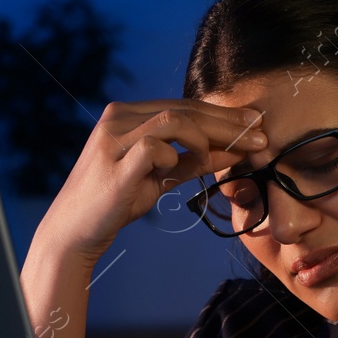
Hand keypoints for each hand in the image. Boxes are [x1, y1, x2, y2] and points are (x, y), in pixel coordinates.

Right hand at [34, 98, 267, 262]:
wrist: (76, 231)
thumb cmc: (117, 201)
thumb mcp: (160, 177)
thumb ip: (192, 161)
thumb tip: (234, 151)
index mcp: (129, 115)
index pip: (184, 106)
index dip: (223, 114)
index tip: (255, 125)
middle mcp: (119, 118)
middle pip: (184, 109)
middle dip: (228, 122)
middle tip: (261, 135)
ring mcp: (114, 138)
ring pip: (174, 121)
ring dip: (210, 136)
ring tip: (233, 154)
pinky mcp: (114, 164)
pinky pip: (156, 147)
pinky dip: (178, 156)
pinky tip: (185, 169)